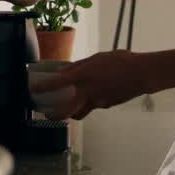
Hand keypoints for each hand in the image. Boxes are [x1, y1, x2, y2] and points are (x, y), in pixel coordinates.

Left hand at [29, 50, 150, 119]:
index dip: (43, 88)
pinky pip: (93, 107)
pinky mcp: (107, 105)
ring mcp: (98, 102)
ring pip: (80, 112)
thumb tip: (64, 72)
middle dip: (55, 115)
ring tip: (68, 106)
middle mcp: (88, 92)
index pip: (57, 84)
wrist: (142, 74)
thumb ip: (79, 66)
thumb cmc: (120, 61)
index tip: (33, 91)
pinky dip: (88, 103)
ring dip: (71, 112)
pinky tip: (92, 95)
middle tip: (47, 114)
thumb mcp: (96, 58)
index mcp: (83, 77)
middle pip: (66, 111)